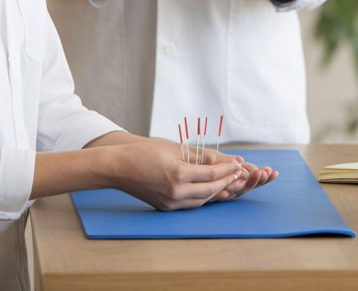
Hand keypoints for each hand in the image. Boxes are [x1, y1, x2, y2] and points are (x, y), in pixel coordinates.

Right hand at [109, 139, 276, 209]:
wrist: (118, 167)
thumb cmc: (144, 152)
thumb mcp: (174, 148)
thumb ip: (200, 155)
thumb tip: (222, 159)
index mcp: (178, 175)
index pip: (211, 175)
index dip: (228, 170)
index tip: (239, 164)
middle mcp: (175, 193)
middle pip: (210, 190)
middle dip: (227, 182)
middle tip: (239, 174)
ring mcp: (170, 203)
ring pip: (202, 200)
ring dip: (217, 191)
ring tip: (228, 181)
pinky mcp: (165, 207)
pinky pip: (191, 204)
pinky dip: (203, 196)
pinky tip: (210, 189)